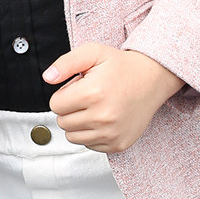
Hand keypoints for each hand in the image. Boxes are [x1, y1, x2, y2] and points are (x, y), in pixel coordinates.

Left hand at [43, 42, 184, 152]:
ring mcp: (111, 133)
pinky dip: (91, 133)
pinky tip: (104, 118)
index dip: (64, 94)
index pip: (55, 105)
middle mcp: (103, 116)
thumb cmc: (121, 66)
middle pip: (62, 122)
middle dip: (69, 108)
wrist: (152, 79)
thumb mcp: (92, 53)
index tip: (78, 87)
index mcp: (93, 93)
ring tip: (95, 107)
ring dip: (78, 123)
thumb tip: (47, 77)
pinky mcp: (118, 144)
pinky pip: (89, 145)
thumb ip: (66, 63)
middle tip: (87, 96)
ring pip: (72, 137)